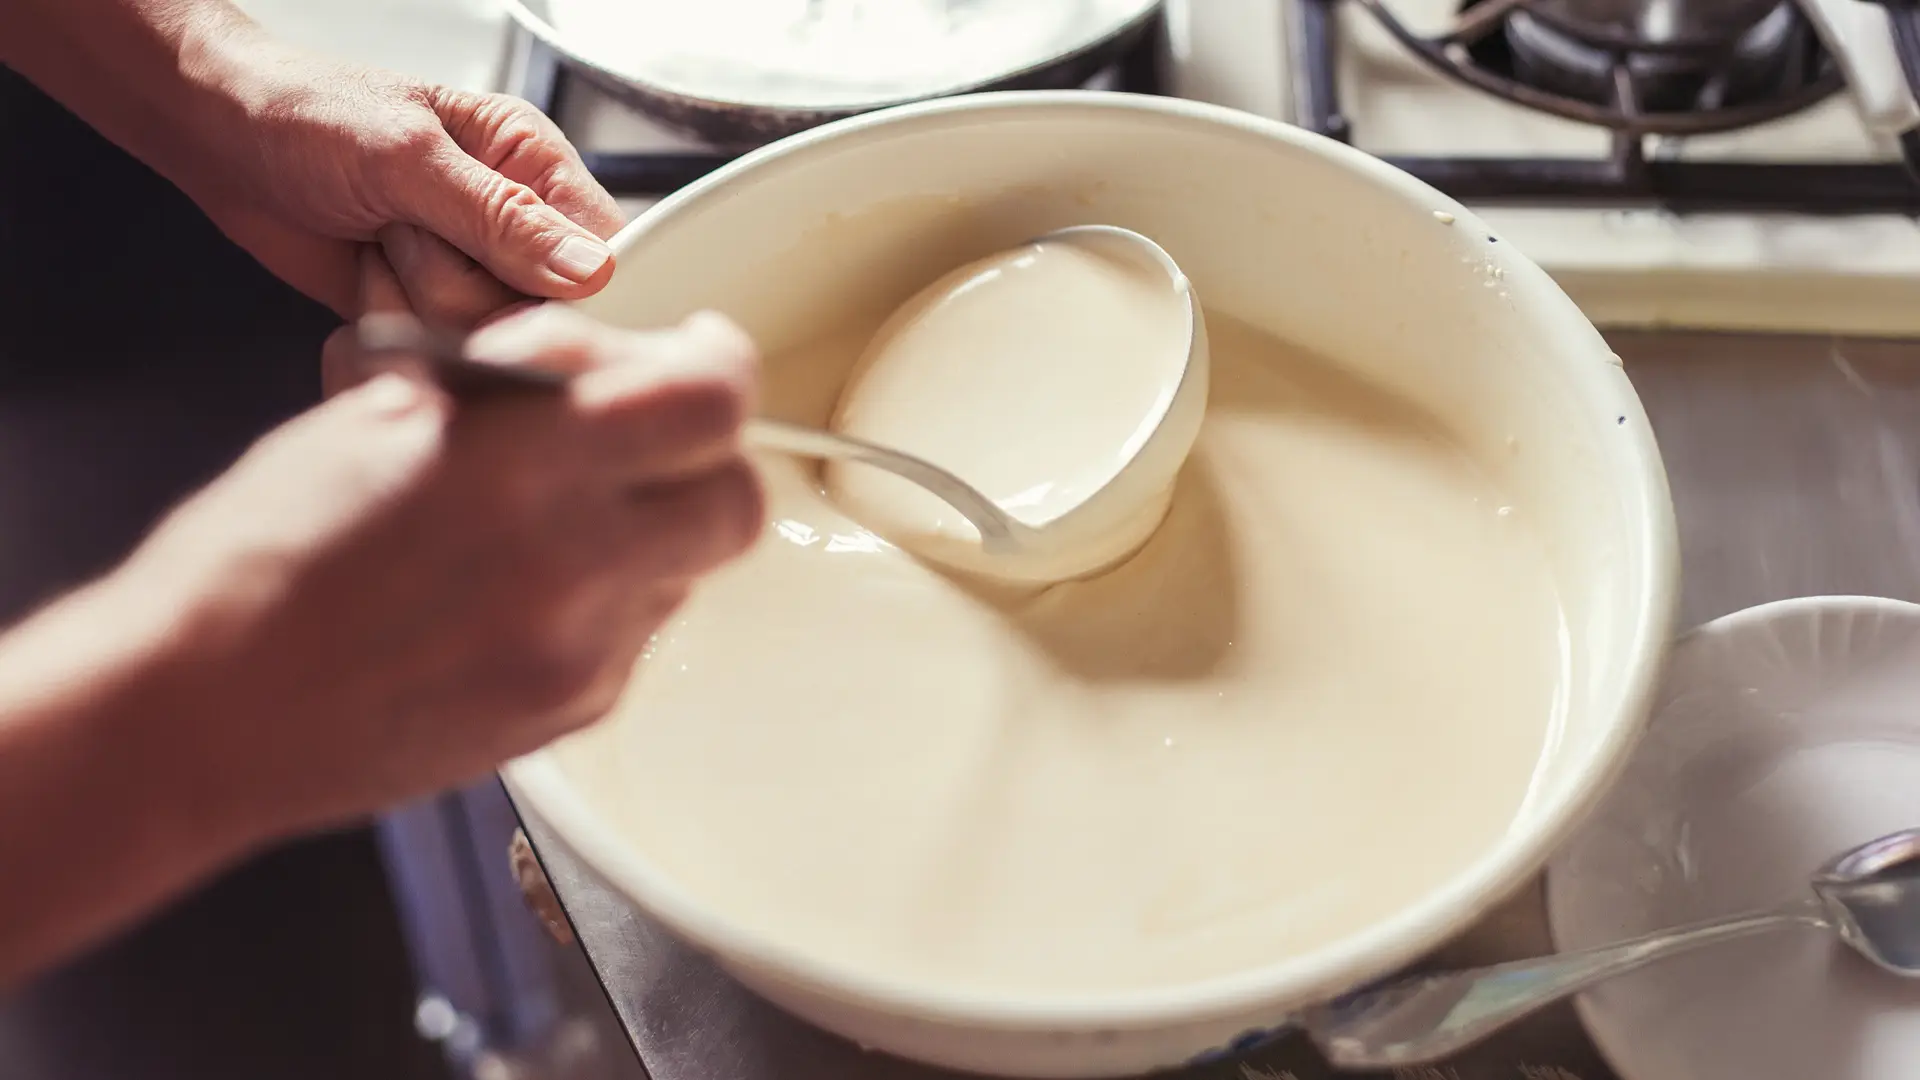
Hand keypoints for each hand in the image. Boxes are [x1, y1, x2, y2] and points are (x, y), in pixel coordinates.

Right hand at [115, 306, 762, 835]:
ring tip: (550, 523)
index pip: (712, 400)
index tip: (697, 358)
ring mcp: (583, 651)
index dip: (717, 367)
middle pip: (736, 501)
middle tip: (649, 444)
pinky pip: (635, 637)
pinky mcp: (572, 713)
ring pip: (688, 571)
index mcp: (526, 462)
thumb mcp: (386, 412)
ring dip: (650, 531)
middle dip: (705, 461)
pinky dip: (604, 600)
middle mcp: (576, 562)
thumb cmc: (265, 555)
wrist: (205, 713)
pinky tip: (519, 593)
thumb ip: (521, 382)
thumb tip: (608, 364)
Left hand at [181, 30, 623, 327]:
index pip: (607, 249)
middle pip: (546, 310)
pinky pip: (437, 352)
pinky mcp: (430, 311)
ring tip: (382, 241)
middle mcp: (516, 222)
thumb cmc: (307, 114)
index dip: (576, 288)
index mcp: (534, 162)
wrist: (217, 137)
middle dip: (469, 288)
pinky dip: (392, 320)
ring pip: (487, 337)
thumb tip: (592, 271)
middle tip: (410, 233)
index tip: (524, 291)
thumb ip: (502, 218)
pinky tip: (367, 273)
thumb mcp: (408, 157)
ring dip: (418, 298)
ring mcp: (474, 272)